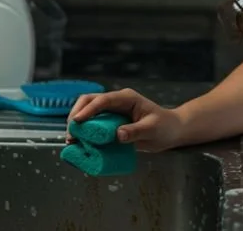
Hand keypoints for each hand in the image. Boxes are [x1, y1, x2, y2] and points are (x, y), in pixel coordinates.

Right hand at [66, 88, 184, 152]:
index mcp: (126, 98)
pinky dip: (85, 133)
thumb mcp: (152, 130)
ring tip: (72, 141)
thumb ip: (135, 132)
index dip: (88, 110)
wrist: (171, 130)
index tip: (77, 122)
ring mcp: (112, 111)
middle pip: (89, 101)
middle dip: (77, 115)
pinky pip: (93, 124)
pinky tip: (80, 144)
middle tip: (71, 135)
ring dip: (78, 125)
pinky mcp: (110, 122)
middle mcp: (116, 102)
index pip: (103, 100)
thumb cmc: (164, 127)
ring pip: (88, 112)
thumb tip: (118, 135)